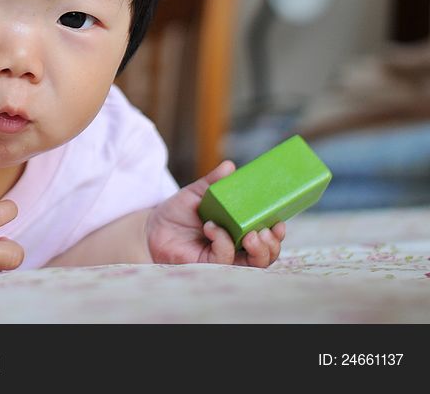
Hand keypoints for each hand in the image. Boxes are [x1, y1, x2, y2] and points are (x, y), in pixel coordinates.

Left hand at [146, 160, 285, 267]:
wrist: (153, 225)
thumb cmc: (178, 211)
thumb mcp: (198, 193)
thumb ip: (214, 182)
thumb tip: (230, 167)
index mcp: (239, 231)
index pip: (267, 238)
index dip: (278, 234)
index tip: (280, 222)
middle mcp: (235, 249)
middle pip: (265, 256)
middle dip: (271, 246)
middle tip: (265, 231)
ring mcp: (222, 259)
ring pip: (251, 265)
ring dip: (256, 250)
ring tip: (250, 234)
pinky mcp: (207, 265)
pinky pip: (223, 259)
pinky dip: (222, 242)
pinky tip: (211, 227)